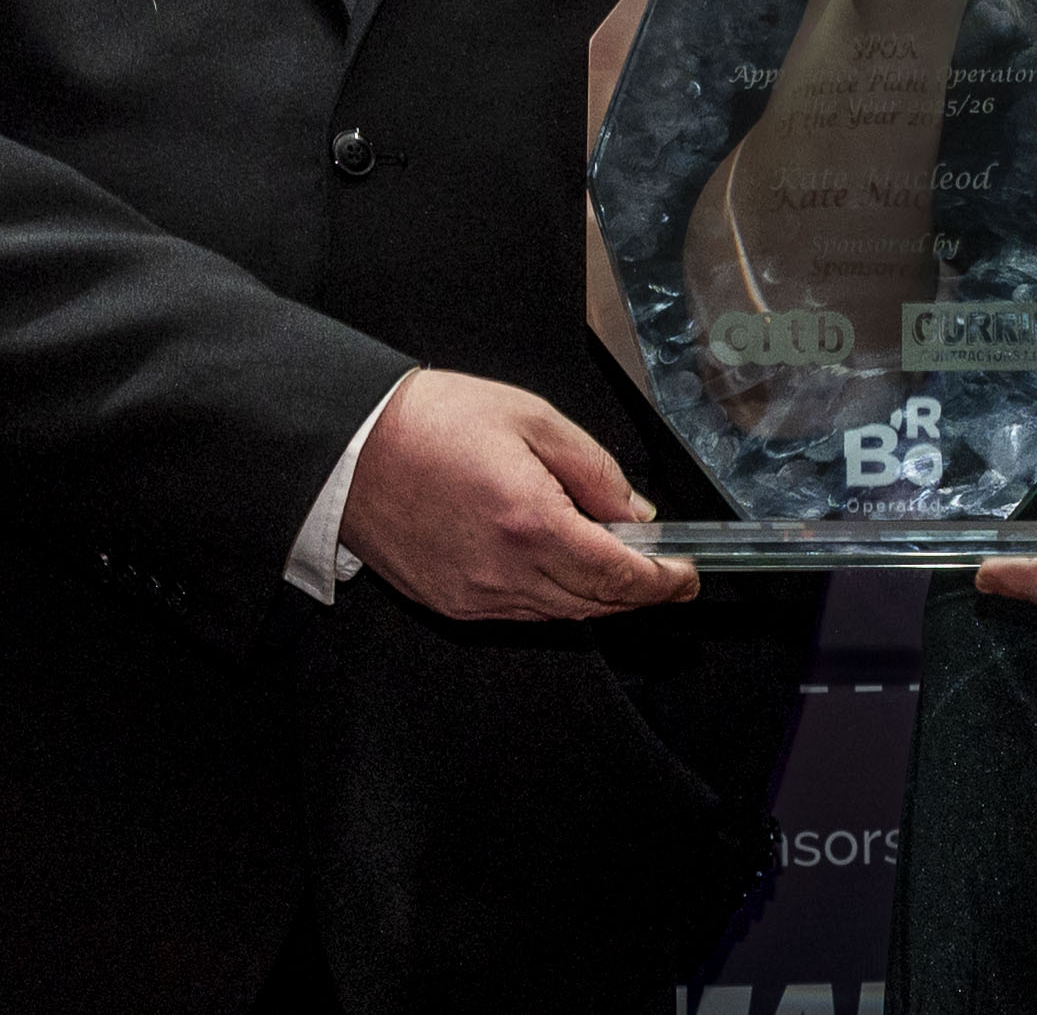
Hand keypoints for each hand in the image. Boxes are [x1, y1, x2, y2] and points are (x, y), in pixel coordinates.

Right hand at [336, 369, 699, 620]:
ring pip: (559, 615)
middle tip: (664, 571)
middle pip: (594, 604)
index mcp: (530, 522)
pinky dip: (553, 598)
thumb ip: (594, 470)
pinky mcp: (450, 604)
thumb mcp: (532, 420)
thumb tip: (636, 513)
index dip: (661, 580)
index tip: (687, 574)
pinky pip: (520, 614)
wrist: (349, 448)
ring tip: (619, 565)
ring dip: (596, 597)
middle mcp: (503, 572)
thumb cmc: (435, 422)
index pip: (617, 575)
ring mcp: (473, 596)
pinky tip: (562, 568)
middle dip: (637, 592)